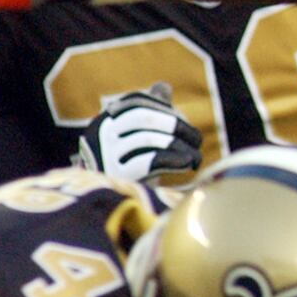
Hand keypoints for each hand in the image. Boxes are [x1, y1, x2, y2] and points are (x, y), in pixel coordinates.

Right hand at [74, 83, 202, 182]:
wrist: (109, 210)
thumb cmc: (128, 168)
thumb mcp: (136, 138)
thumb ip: (149, 112)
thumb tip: (163, 86)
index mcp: (103, 120)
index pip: (138, 102)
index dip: (165, 109)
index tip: (182, 123)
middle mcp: (99, 134)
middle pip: (144, 118)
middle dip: (177, 126)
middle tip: (196, 139)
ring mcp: (105, 155)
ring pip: (150, 139)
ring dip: (181, 146)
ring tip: (196, 158)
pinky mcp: (116, 176)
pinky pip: (151, 160)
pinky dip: (175, 159)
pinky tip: (188, 164)